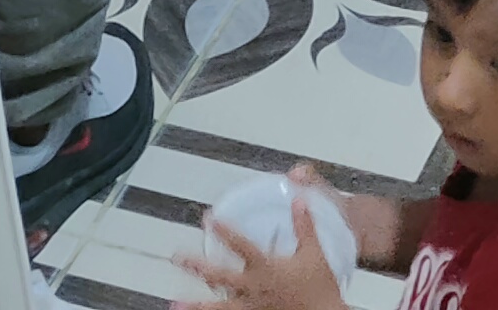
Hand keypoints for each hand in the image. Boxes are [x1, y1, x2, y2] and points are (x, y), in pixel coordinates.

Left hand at [180, 173, 353, 309]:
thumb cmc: (321, 287)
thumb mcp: (314, 253)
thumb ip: (305, 225)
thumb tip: (299, 199)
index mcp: (267, 268)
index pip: (241, 245)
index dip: (224, 230)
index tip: (208, 219)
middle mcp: (255, 288)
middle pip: (220, 276)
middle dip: (197, 266)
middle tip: (178, 258)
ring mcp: (253, 307)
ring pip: (220, 306)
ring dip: (197, 305)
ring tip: (176, 306)